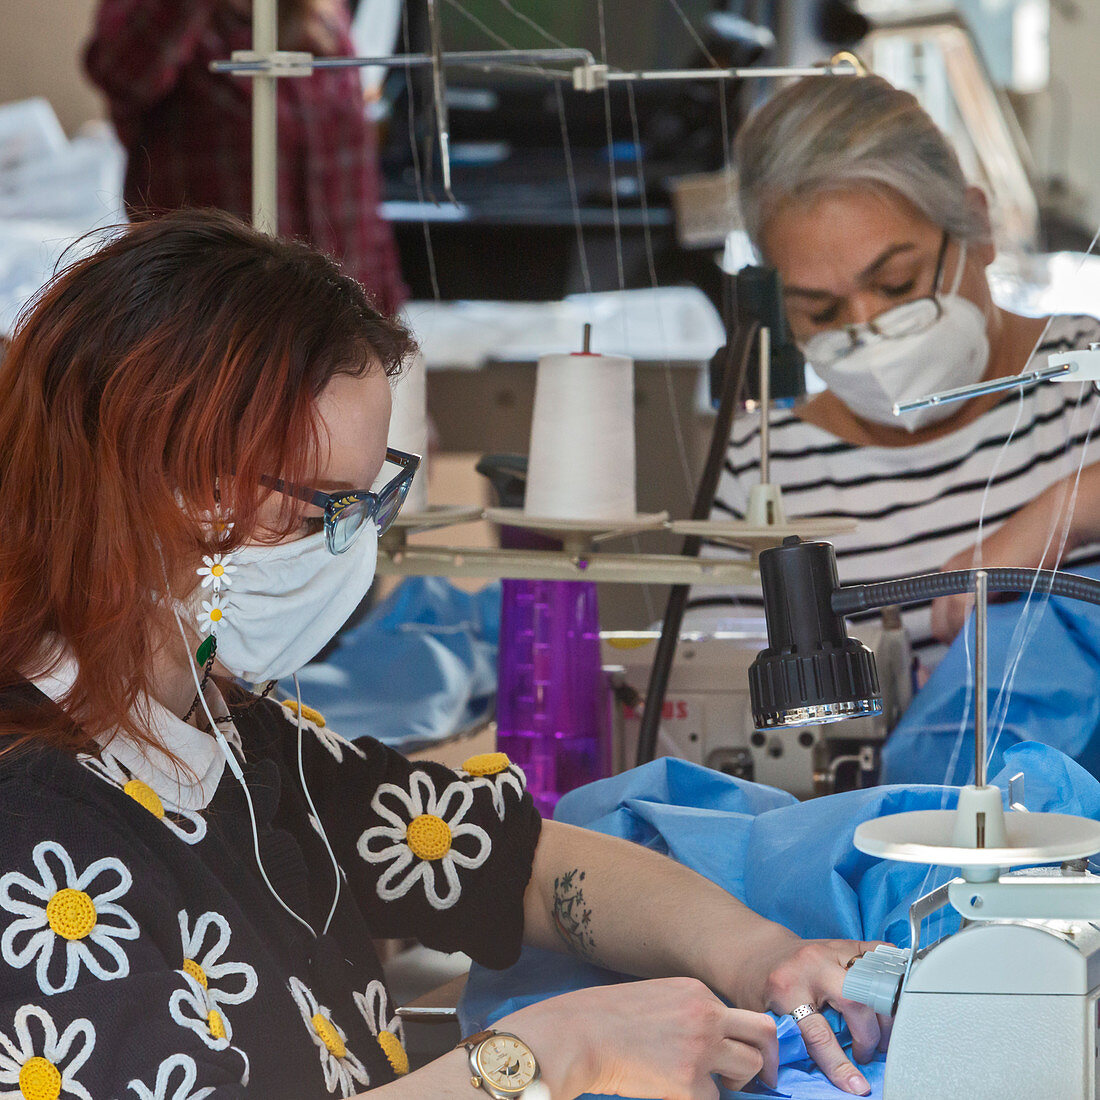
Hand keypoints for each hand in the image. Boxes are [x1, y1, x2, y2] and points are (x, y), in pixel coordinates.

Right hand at [503, 977, 778, 1099]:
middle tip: (763, 1078)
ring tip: (711, 1086)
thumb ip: (690, 1011)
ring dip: (735, 1082)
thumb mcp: (658, 996)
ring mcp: (701, 1048)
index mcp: (697, 992)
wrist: (582, 1034)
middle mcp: (707, 1015)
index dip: (747, 1037)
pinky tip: (678, 1093)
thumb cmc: (609, 1017)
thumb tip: (712, 1037)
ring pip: (748, 1069)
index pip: (742, 1014)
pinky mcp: (689, 1083)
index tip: (749, 1052)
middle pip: (764, 1034)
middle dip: (767, 1058)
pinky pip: (714, 1099)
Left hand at [728, 931, 890, 1095]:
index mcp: (785, 988)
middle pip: (856, 1001)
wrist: (755, 952)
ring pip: (874, 979)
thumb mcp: (763, 1017)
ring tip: (880, 1035)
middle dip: (869, 1035)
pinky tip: (892, 997)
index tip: (858, 1086)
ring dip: (885, 1014)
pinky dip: (892, 974)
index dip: (841, 1065)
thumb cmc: (758, 989)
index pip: (819, 1034)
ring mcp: (829, 949)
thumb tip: (808, 1078)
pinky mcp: (844, 943)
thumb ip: (788, 1043)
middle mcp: (810, 965)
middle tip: (866, 1053)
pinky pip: (878, 953)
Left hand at [931, 466, 1099, 643]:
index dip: (955, 636)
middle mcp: (948, 573)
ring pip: (947, 621)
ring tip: (989, 641)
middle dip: (958, 641)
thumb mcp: (1001, 585)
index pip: (940, 618)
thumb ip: (986, 605)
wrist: (1047, 526)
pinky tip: (991, 630)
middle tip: (982, 649)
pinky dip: (972, 627)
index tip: (973, 648)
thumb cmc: (1031, 554)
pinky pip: (961, 612)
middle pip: (939, 623)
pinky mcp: (971, 576)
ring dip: (966, 637)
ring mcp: (958, 574)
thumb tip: (980, 635)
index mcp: (951, 574)